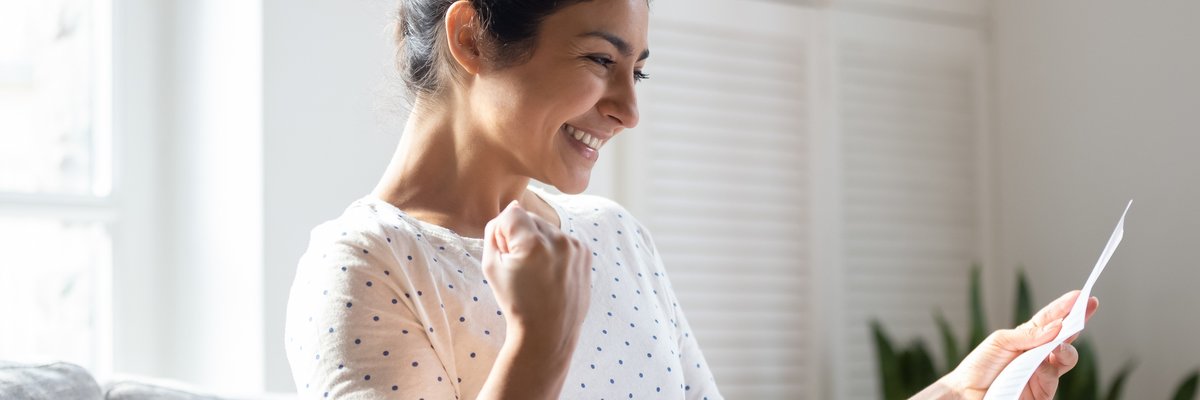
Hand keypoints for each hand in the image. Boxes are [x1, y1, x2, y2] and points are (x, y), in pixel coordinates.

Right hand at [482, 200, 591, 352]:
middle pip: (530, 218)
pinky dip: (554, 250)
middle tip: (520, 266)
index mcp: (533, 243)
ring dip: (538, 241)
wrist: (548, 332)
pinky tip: (551, 273)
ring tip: (537, 272)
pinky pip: (562, 239)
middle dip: (521, 235)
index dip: (502, 232)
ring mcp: (575, 247)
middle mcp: (558, 241)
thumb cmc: (516, 302)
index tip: (505, 253)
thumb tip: (510, 207)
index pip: (511, 213)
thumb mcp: (491, 268)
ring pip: (547, 228)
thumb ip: (494, 232)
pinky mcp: (585, 253)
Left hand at [936, 290, 1098, 398]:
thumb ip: (1028, 335)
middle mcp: (1039, 354)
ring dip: (1065, 346)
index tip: (1083, 295)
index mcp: (1029, 337)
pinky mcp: (1042, 392)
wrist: (966, 392)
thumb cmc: (981, 365)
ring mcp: (1043, 373)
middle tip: (1085, 308)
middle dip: (1077, 322)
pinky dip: (1049, 368)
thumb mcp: (1000, 342)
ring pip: (1066, 357)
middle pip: (1066, 336)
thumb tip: (1057, 326)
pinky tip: (1044, 360)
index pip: (1051, 319)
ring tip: (1061, 339)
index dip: (1067, 307)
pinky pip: (1052, 379)